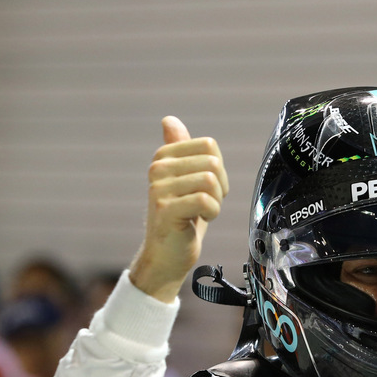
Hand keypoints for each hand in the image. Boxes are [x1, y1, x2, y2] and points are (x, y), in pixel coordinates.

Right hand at [129, 117, 228, 302]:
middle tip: (204, 205)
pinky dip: (211, 213)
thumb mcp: (185, 180)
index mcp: (163, 157)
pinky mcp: (165, 209)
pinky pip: (205, 200)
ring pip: (210, 180)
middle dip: (219, 187)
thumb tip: (168, 119)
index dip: (218, 169)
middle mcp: (158, 168)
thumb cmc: (181, 219)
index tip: (206, 189)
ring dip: (215, 202)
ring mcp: (159, 188)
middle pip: (212, 162)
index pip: (209, 146)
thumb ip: (180, 150)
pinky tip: (199, 221)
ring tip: (201, 213)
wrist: (167, 256)